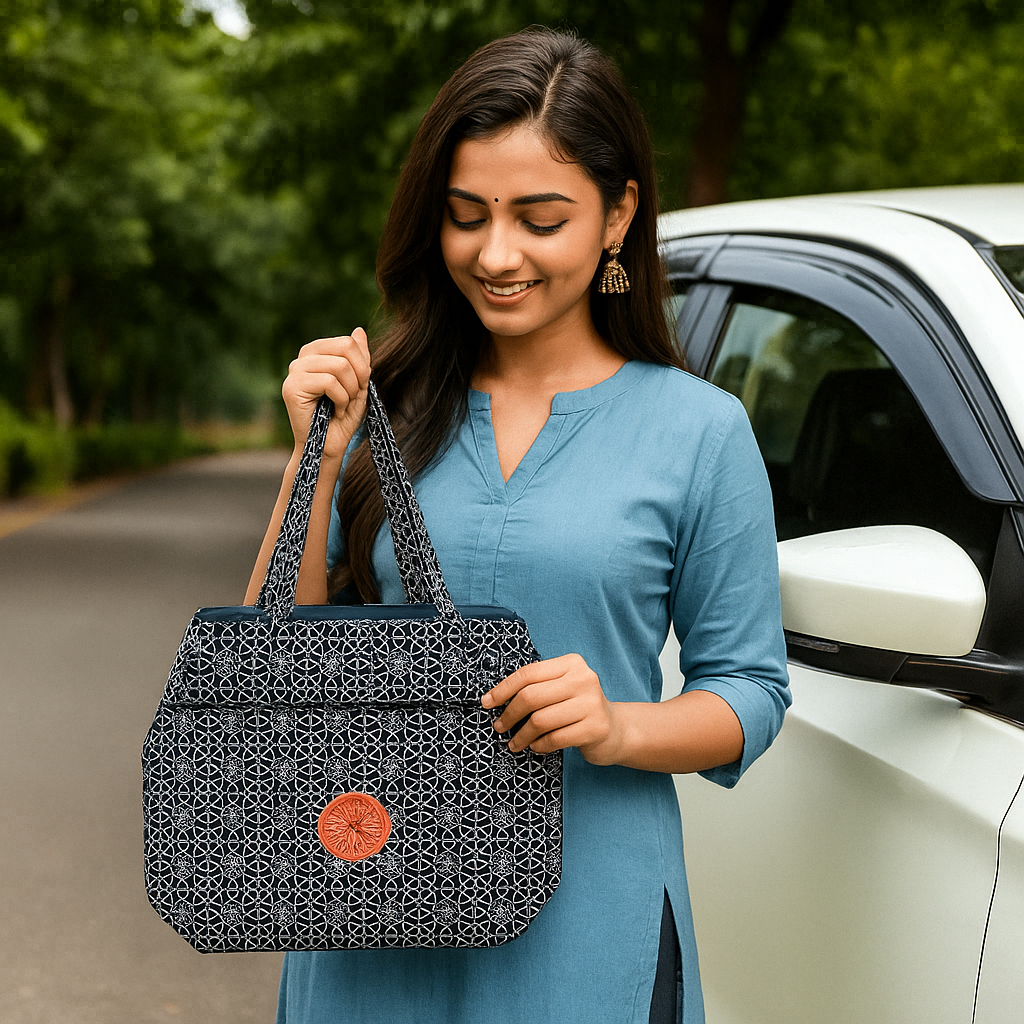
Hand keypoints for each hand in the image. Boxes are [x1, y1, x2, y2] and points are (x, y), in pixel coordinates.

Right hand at [281, 328, 370, 460]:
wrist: (329, 447)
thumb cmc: (342, 417)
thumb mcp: (358, 384)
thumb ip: (359, 358)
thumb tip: (359, 330)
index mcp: (317, 352)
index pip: (348, 342)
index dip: (363, 365)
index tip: (359, 387)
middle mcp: (302, 357)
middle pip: (345, 348)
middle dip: (359, 376)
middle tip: (353, 397)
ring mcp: (294, 371)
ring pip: (339, 366)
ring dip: (350, 391)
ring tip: (343, 405)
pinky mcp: (292, 387)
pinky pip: (329, 382)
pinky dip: (341, 399)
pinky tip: (335, 411)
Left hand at [481, 653, 622, 764]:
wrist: (614, 729)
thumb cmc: (577, 707)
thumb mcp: (561, 687)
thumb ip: (536, 686)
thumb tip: (492, 698)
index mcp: (572, 663)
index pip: (528, 673)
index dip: (503, 689)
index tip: (486, 703)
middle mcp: (584, 679)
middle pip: (531, 696)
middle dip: (509, 714)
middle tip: (499, 726)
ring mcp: (592, 703)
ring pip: (540, 720)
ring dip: (521, 735)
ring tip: (515, 743)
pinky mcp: (596, 728)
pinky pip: (554, 738)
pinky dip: (539, 745)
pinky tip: (535, 746)